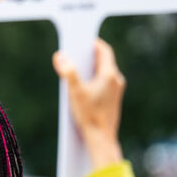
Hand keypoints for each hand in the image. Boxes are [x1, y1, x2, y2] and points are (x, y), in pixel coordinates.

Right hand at [53, 38, 124, 167]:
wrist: (101, 138)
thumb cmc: (89, 115)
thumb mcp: (75, 91)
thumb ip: (68, 72)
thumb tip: (60, 56)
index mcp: (110, 74)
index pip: (104, 50)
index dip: (93, 42)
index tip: (82, 39)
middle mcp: (116, 80)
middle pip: (103, 60)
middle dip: (88, 55)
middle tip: (74, 52)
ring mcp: (116, 90)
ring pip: (103, 72)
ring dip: (89, 68)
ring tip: (75, 69)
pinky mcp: (112, 99)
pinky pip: (103, 82)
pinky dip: (93, 79)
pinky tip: (81, 86)